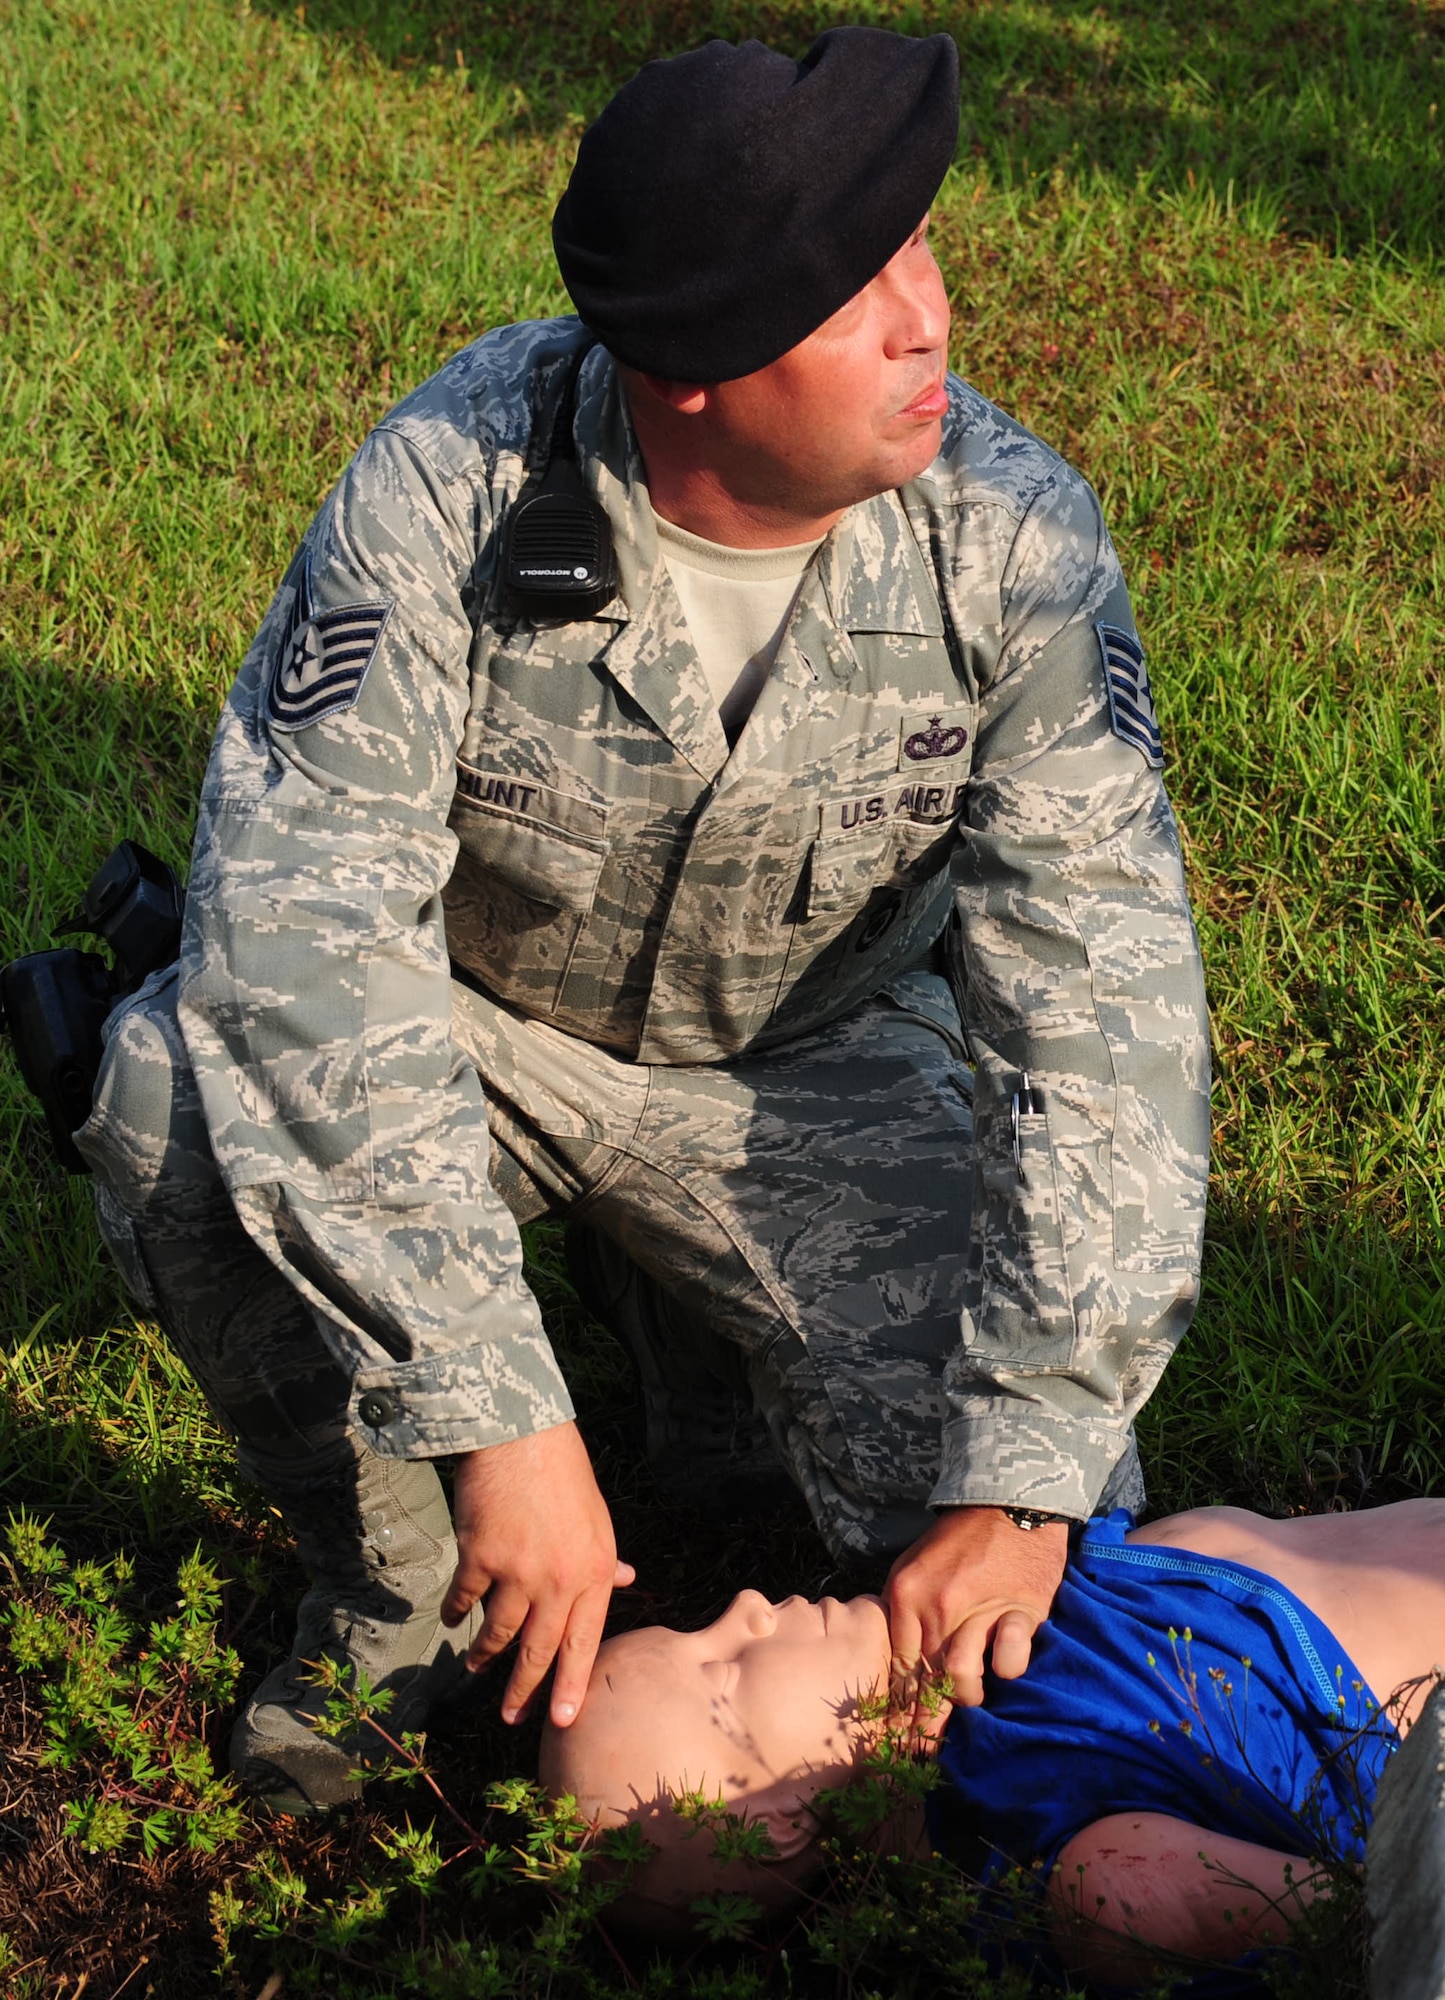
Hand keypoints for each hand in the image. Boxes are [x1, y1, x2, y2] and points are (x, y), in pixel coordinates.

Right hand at [440, 1421, 633, 1728]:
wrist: (522, 1437)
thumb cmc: (563, 1475)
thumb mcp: (597, 1520)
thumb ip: (606, 1560)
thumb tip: (629, 1580)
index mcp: (594, 1572)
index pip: (585, 1641)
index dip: (572, 1684)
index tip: (563, 1720)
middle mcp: (559, 1580)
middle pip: (539, 1649)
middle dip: (525, 1690)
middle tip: (512, 1718)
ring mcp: (519, 1572)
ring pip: (499, 1632)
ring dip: (484, 1655)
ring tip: (474, 1667)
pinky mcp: (480, 1559)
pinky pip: (465, 1601)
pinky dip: (456, 1613)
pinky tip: (452, 1619)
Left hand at [884, 1506, 1067, 1738]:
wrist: (1009, 1502)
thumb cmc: (960, 1538)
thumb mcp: (915, 1565)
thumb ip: (905, 1612)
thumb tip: (900, 1665)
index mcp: (906, 1595)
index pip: (899, 1665)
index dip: (900, 1705)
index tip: (899, 1735)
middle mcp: (938, 1607)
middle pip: (927, 1678)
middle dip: (926, 1719)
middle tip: (926, 1747)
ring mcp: (980, 1610)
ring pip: (962, 1678)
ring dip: (967, 1696)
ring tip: (972, 1699)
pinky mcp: (1020, 1612)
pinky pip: (1008, 1661)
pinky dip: (1006, 1669)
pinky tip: (1004, 1666)